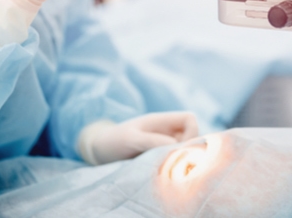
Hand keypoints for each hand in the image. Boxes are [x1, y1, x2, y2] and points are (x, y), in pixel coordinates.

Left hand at [79, 112, 199, 164]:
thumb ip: (153, 141)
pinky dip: (174, 166)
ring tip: (168, 168)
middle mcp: (165, 131)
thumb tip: (178, 147)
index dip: (192, 132)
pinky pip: (175, 159)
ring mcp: (163, 143)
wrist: (99, 151)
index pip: (189, 118)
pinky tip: (164, 173)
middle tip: (176, 162)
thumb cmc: (113, 141)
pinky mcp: (159, 156)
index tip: (179, 147)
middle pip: (192, 135)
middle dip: (188, 148)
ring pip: (184, 149)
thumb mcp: (132, 139)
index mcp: (161, 121)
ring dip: (181, 159)